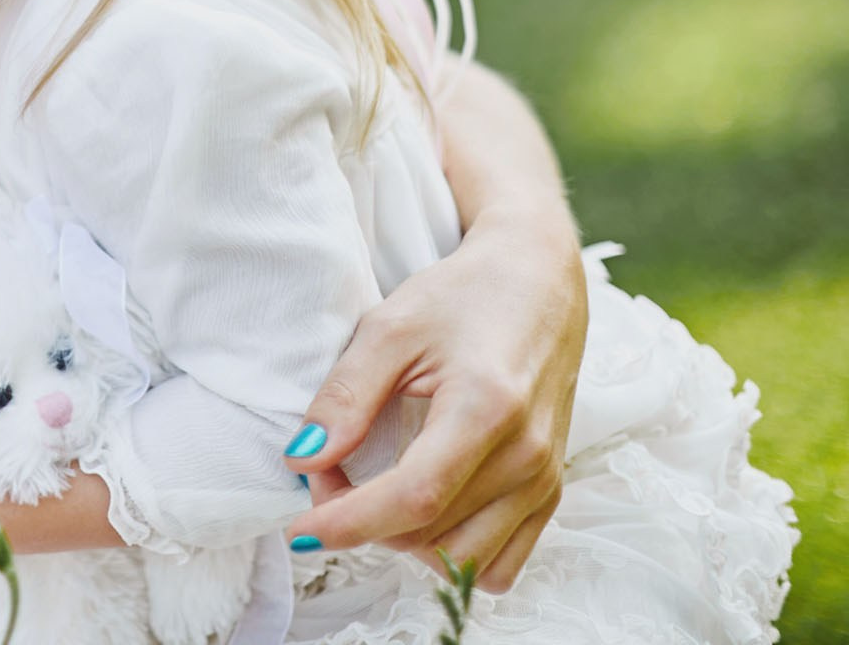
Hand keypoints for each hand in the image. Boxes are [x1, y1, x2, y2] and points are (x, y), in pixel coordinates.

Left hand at [285, 204, 586, 592]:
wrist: (538, 284)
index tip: (298, 531)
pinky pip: (498, 565)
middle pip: (430, 533)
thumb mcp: (390, 328)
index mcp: (488, 408)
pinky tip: (418, 511)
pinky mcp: (551, 492)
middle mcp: (528, 455)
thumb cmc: (462, 296)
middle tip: (327, 465)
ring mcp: (545, 480)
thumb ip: (346, 396)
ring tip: (370, 486)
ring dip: (402, 540)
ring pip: (461, 560)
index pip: (414, 497)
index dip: (349, 522)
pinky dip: (449, 554)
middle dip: (361, 517)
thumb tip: (301, 458)